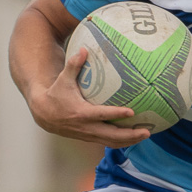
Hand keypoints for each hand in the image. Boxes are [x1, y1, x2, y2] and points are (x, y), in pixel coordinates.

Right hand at [27, 47, 150, 146]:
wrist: (44, 115)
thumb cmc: (56, 94)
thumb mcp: (63, 79)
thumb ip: (74, 65)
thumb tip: (84, 49)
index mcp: (81, 112)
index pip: (102, 115)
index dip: (116, 114)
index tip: (132, 112)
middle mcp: (86, 127)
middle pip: (111, 135)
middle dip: (130, 135)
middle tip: (147, 131)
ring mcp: (88, 134)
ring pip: (111, 142)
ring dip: (129, 140)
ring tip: (146, 135)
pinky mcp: (90, 138)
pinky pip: (108, 142)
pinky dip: (122, 141)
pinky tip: (135, 137)